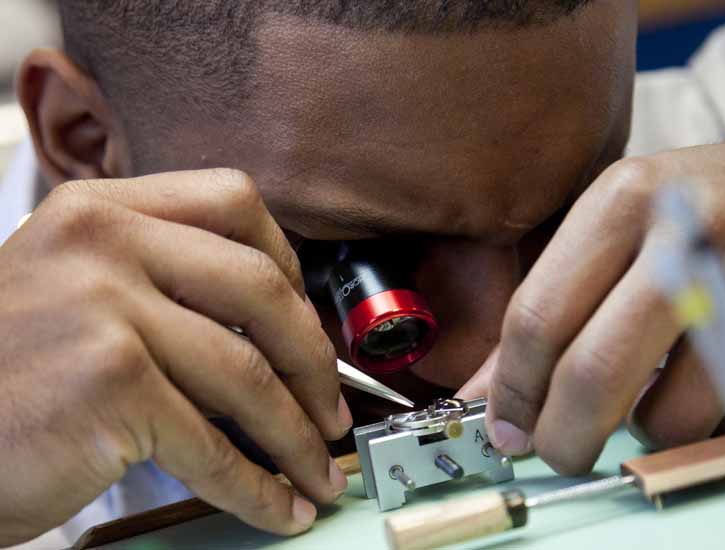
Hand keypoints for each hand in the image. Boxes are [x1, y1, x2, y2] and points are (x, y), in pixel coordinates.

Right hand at [0, 169, 351, 545]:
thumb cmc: (4, 368)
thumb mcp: (73, 285)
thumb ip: (159, 277)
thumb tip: (273, 323)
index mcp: (103, 209)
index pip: (233, 201)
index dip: (289, 265)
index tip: (307, 322)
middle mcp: (105, 245)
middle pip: (261, 288)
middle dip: (314, 360)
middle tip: (331, 409)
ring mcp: (107, 311)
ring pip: (246, 376)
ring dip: (297, 437)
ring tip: (316, 471)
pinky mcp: (109, 385)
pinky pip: (211, 444)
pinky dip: (256, 484)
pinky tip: (277, 505)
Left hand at [459, 123, 724, 473]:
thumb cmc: (682, 213)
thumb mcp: (607, 233)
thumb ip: (547, 313)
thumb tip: (486, 400)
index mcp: (619, 205)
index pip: (540, 317)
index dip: (513, 389)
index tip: (506, 429)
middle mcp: (683, 236)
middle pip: (594, 370)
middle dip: (563, 435)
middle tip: (558, 450)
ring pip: (667, 414)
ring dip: (643, 432)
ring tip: (648, 397)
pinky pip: (723, 422)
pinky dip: (695, 426)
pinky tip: (695, 387)